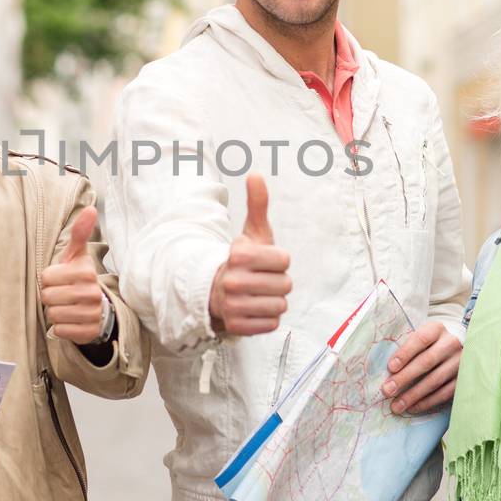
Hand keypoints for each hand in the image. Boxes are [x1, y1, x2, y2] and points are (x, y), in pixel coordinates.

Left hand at [40, 206, 107, 343]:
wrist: (98, 308)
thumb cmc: (79, 278)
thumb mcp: (77, 256)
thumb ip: (80, 233)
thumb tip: (90, 208)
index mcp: (86, 272)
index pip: (45, 278)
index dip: (48, 280)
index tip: (60, 280)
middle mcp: (91, 292)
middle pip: (47, 297)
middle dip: (50, 297)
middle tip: (63, 295)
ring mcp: (92, 313)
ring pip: (53, 315)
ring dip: (55, 312)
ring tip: (67, 307)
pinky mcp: (89, 332)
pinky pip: (60, 331)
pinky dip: (61, 328)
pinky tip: (71, 321)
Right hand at [208, 174, 291, 336]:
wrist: (215, 290)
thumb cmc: (242, 261)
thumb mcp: (251, 233)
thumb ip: (258, 204)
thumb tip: (256, 174)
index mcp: (238, 254)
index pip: (285, 260)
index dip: (279, 261)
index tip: (264, 261)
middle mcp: (232, 280)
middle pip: (286, 284)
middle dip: (277, 282)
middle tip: (261, 280)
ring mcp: (233, 305)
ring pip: (280, 305)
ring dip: (273, 301)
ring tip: (257, 295)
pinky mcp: (236, 326)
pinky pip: (271, 324)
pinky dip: (266, 319)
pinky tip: (254, 309)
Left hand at [381, 321, 461, 413]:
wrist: (457, 344)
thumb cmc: (429, 342)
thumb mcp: (420, 336)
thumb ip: (406, 346)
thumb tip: (385, 370)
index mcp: (436, 329)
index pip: (420, 339)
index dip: (405, 353)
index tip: (390, 368)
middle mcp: (451, 344)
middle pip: (426, 362)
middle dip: (405, 378)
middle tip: (387, 390)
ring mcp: (460, 362)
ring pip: (435, 380)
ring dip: (414, 395)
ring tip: (397, 406)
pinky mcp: (464, 378)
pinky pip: (445, 393)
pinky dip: (427, 402)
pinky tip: (413, 408)